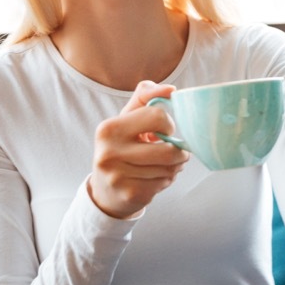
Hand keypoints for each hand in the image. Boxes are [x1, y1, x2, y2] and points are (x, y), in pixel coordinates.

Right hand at [87, 80, 188, 218]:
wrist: (105, 189)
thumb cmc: (122, 146)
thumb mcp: (127, 117)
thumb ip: (146, 96)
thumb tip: (171, 90)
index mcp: (108, 128)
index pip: (158, 116)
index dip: (168, 124)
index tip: (163, 130)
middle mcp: (109, 152)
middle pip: (169, 149)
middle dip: (180, 151)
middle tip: (177, 152)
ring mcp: (118, 176)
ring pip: (169, 168)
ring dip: (175, 166)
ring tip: (166, 164)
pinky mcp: (130, 194)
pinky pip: (164, 183)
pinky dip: (167, 179)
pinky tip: (157, 177)